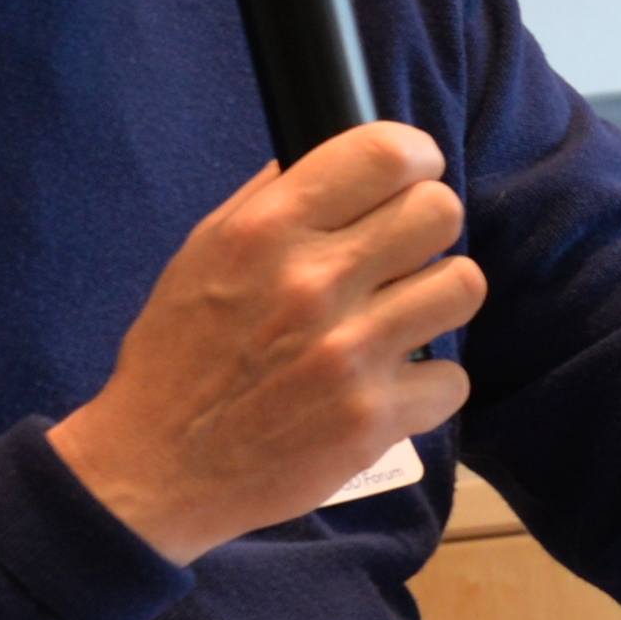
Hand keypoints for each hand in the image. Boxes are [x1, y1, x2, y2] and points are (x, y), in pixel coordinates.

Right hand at [52, 123, 480, 566]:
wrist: (158, 466)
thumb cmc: (179, 355)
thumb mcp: (203, 253)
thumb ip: (270, 199)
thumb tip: (341, 155)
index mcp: (266, 231)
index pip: (384, 154)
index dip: (414, 158)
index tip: (411, 176)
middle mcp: (313, 284)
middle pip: (440, 213)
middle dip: (427, 227)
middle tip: (401, 254)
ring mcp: (350, 353)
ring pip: (462, 285)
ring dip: (437, 298)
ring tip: (402, 315)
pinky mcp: (374, 418)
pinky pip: (451, 377)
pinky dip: (425, 385)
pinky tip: (386, 385)